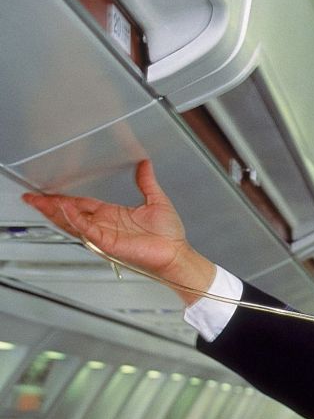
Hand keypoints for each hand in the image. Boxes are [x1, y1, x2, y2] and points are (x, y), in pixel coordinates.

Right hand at [21, 160, 214, 303]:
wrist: (176, 253)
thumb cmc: (169, 236)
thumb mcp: (156, 201)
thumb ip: (146, 182)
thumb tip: (145, 164)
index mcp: (112, 215)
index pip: (82, 204)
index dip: (64, 198)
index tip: (49, 193)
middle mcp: (105, 225)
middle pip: (71, 213)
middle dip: (50, 205)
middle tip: (32, 197)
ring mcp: (104, 235)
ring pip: (73, 222)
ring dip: (56, 212)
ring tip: (40, 202)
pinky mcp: (108, 243)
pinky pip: (87, 230)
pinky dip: (75, 219)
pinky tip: (66, 209)